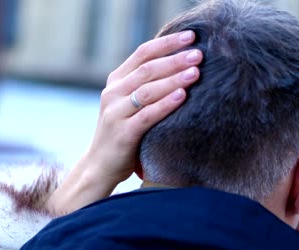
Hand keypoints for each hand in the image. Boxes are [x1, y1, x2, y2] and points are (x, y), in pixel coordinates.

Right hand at [87, 30, 202, 185]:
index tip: (190, 36)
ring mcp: (115, 113)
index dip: (167, 43)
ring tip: (196, 72)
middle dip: (174, 59)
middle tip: (199, 54)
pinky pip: (147, 115)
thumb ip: (144, 85)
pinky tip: (183, 95)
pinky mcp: (123, 133)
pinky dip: (166, 103)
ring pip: (147, 90)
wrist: (100, 165)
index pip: (142, 54)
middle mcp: (113, 93)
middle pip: (147, 69)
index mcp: (115, 82)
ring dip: (173, 79)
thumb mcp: (128, 103)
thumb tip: (181, 64)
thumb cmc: (123, 131)